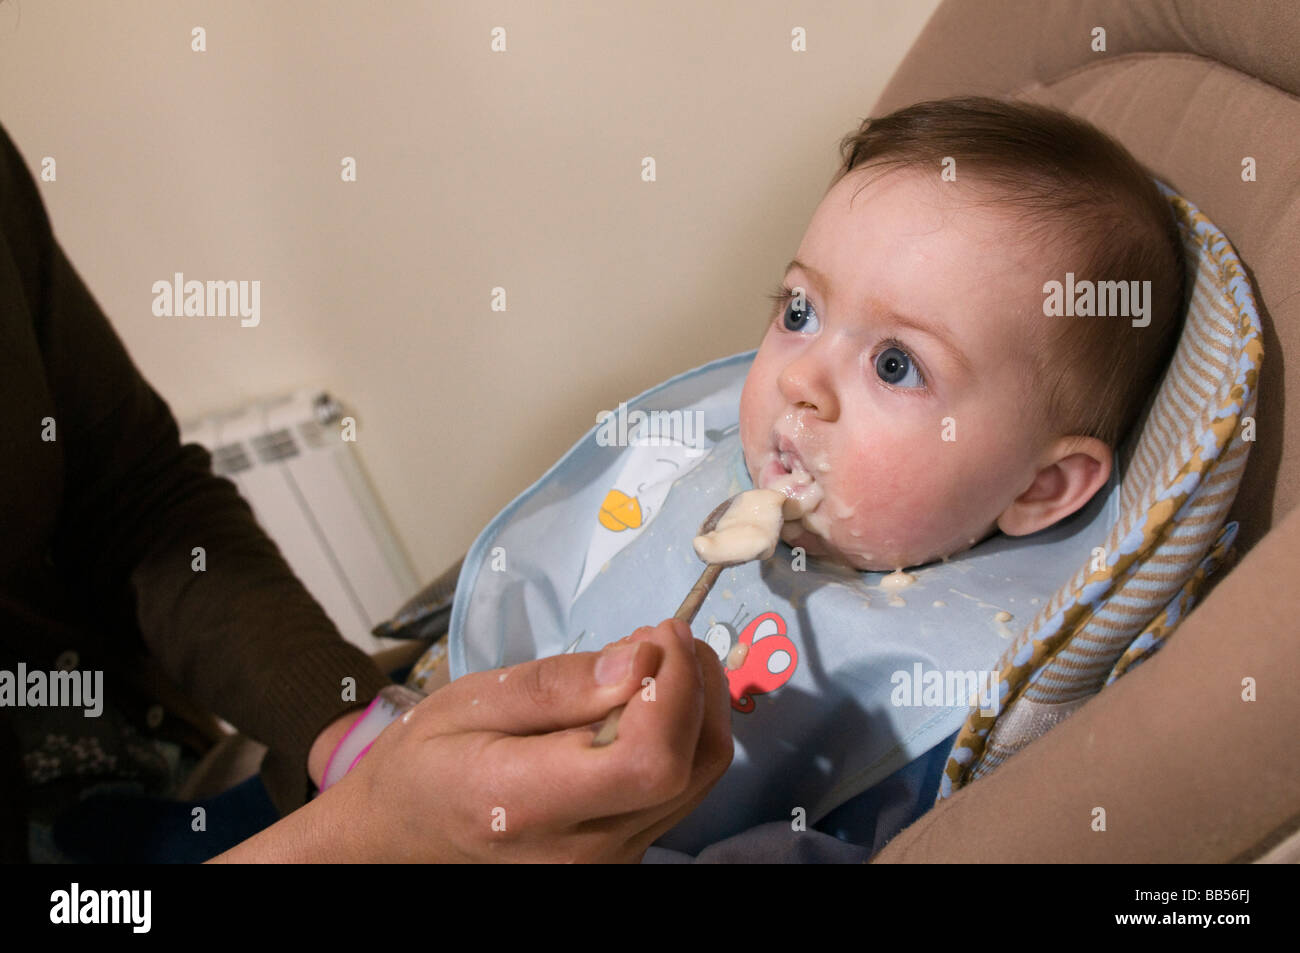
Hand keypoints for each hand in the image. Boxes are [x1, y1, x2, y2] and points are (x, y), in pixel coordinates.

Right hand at [213, 618, 731, 861]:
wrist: (403, 832)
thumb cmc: (427, 760)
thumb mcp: (470, 701)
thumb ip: (555, 686)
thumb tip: (638, 662)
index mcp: (529, 805)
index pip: (647, 761)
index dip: (673, 691)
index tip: (659, 633)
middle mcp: (581, 849)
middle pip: (687, 768)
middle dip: (693, 684)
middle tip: (662, 632)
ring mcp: (608, 859)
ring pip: (697, 778)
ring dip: (696, 705)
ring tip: (659, 656)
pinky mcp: (623, 851)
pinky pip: (680, 790)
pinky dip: (681, 733)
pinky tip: (650, 697)